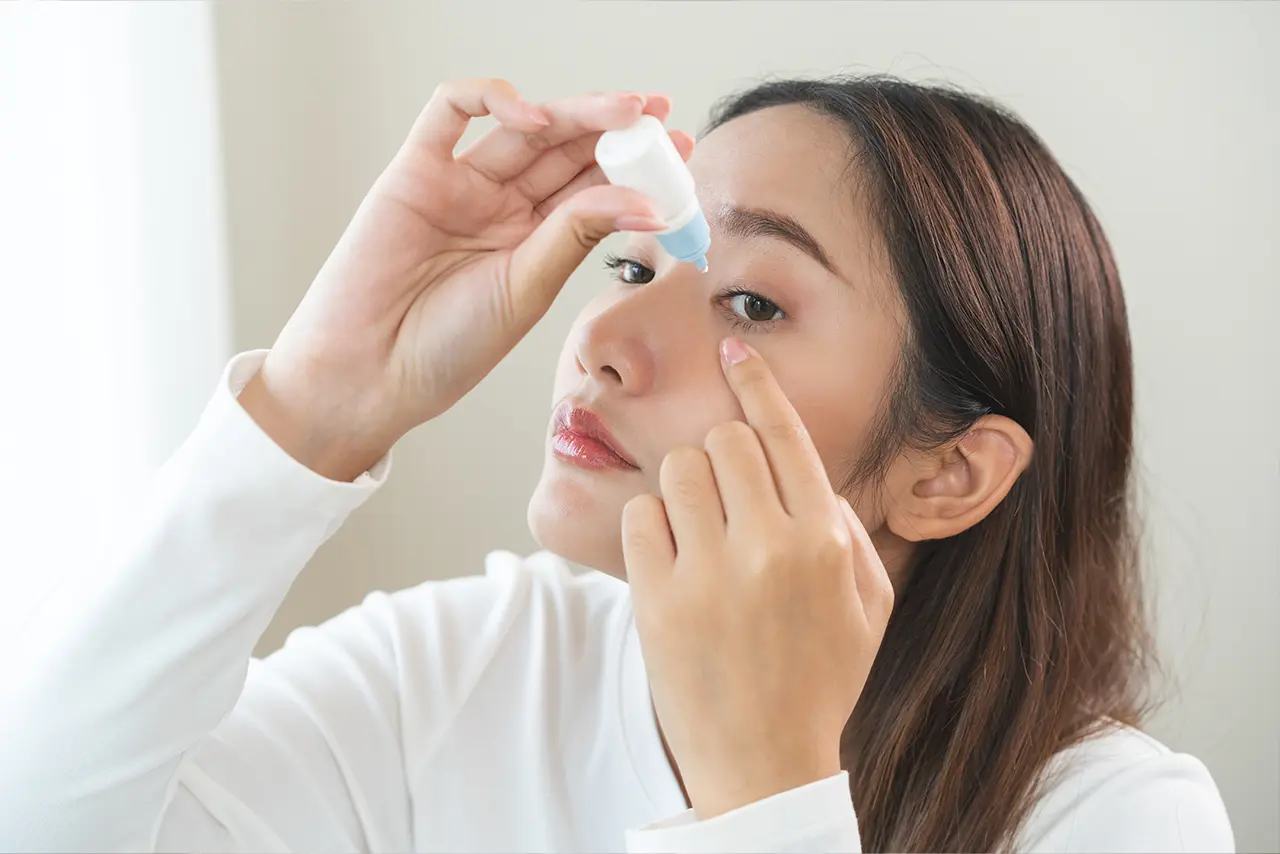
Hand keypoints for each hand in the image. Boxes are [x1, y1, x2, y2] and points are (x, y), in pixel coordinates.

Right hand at [238, 79, 692, 479]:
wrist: (370, 374)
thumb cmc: (446, 348)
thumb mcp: (528, 289)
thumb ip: (576, 234)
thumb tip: (646, 200)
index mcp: (533, 242)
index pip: (593, 189)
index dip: (635, 168)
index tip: (682, 157)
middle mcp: (500, 208)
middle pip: (566, 152)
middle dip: (616, 130)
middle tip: (660, 116)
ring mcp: (460, 185)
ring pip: (525, 128)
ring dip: (576, 113)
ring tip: (624, 113)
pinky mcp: (414, 169)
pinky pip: (450, 112)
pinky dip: (494, 101)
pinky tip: (534, 120)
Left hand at [622, 337, 894, 818]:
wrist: (763, 764)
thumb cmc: (820, 682)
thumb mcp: (869, 609)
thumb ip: (849, 532)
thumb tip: (814, 478)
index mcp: (824, 541)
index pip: (784, 434)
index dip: (757, 381)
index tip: (734, 348)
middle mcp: (768, 546)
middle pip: (724, 442)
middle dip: (722, 456)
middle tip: (724, 495)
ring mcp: (709, 572)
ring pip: (679, 471)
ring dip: (686, 489)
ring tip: (698, 533)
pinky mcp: (657, 598)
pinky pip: (640, 516)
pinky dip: (652, 527)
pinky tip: (672, 560)